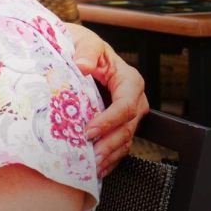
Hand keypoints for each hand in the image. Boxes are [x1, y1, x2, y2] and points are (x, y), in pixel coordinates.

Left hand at [65, 23, 148, 176]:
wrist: (77, 50)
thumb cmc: (82, 46)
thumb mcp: (84, 41)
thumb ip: (86, 51)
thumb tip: (83, 65)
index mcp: (129, 80)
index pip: (126, 106)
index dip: (109, 121)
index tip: (89, 131)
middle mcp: (133, 98)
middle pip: (127, 127)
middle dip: (109, 145)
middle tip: (90, 158)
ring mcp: (128, 114)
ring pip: (125, 140)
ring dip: (109, 156)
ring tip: (92, 168)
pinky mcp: (119, 123)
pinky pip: (120, 145)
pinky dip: (110, 159)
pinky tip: (97, 169)